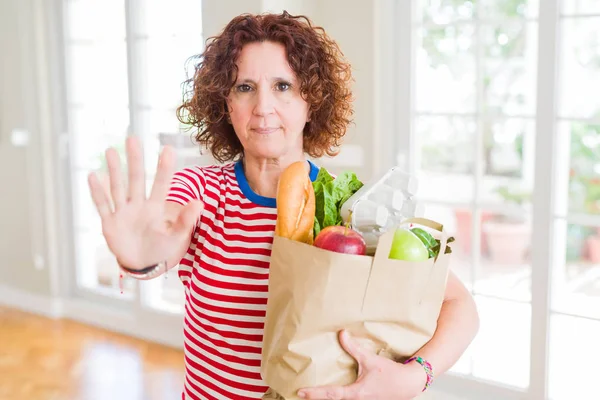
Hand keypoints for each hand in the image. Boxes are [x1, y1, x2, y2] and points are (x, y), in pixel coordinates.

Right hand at [87, 136, 203, 270]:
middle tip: (133, 138)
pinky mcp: (110, 224)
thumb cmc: (162, 248)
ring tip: (110, 150)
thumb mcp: (176, 237)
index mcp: (156, 208)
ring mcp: (123, 213)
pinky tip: (92, 176)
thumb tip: (200, 202)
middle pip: (136, 179)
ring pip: (118, 188)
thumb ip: (186, 220)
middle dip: (135, 160)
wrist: (143, 265)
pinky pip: (103, 206)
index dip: (164, 168)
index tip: (168, 149)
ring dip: (114, 171)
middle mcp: (139, 206)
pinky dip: (97, 193)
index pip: (161, 185)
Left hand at [297, 330, 425, 399]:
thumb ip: (354, 348)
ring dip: (326, 398)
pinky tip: (329, 393)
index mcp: (356, 393)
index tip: (300, 392)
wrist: (408, 384)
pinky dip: (336, 397)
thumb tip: (342, 334)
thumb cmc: (390, 374)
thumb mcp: (370, 360)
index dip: (314, 393)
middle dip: (317, 398)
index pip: (330, 394)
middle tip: (301, 394)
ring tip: (311, 394)